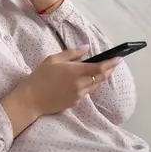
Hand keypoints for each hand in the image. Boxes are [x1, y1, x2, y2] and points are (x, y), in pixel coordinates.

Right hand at [1, 47, 120, 135]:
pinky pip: (85, 92)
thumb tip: (86, 48)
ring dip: (98, 78)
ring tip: (98, 71)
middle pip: (100, 78)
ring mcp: (79, 95)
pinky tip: (81, 82)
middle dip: (108, 70)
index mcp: (75, 72)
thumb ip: (71, 53)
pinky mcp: (75, 103)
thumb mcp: (53, 59)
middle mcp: (80, 85)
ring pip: (94, 86)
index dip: (111, 63)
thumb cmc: (40, 76)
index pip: (99, 68)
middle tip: (112, 63)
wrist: (31, 99)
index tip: (119, 58)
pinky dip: (87, 85)